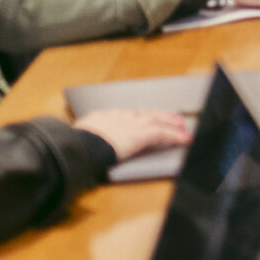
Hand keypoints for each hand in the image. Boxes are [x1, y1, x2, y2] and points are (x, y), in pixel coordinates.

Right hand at [70, 107, 191, 159]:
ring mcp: (132, 123)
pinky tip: (183, 139)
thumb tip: (80, 140)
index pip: (126, 114)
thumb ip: (84, 136)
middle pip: (144, 112)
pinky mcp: (142, 133)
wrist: (82, 146)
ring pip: (157, 119)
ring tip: (180, 127)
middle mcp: (120, 116)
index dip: (139, 116)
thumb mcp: (78, 136)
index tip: (143, 118)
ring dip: (170, 123)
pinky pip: (163, 133)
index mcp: (103, 116)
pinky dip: (174, 136)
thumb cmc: (76, 145)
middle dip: (159, 115)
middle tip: (171, 118)